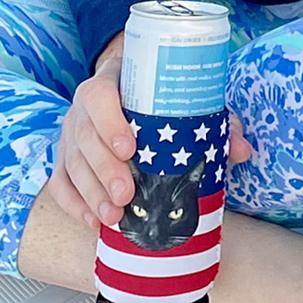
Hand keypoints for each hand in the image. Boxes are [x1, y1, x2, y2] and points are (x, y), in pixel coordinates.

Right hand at [48, 32, 252, 234]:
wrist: (128, 86)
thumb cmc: (160, 96)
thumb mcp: (186, 98)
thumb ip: (217, 121)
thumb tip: (243, 151)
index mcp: (111, 81)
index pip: (99, 96)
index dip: (110, 122)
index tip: (130, 147)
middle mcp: (83, 108)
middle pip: (84, 137)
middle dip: (104, 170)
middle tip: (126, 196)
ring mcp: (69, 134)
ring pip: (71, 164)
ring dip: (91, 193)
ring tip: (113, 217)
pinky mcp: (64, 158)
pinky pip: (60, 183)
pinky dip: (74, 204)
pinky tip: (93, 221)